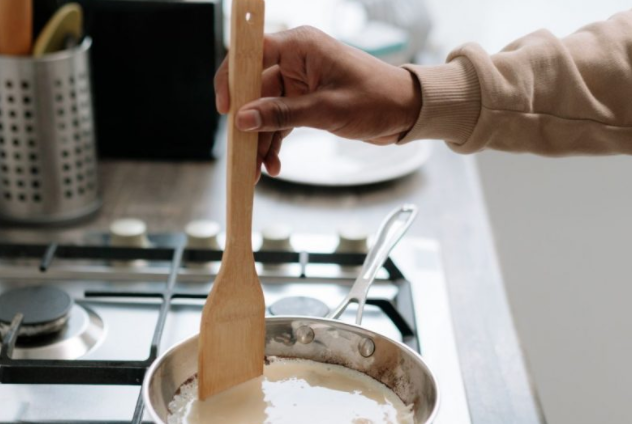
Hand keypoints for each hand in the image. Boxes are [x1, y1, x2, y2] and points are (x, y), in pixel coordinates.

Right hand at [214, 26, 421, 176]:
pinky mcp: (305, 100)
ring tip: (259, 170)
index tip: (225, 109)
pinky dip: (275, 142)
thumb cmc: (376, 99)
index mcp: (301, 46)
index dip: (232, 80)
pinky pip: (280, 120)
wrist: (406, 111)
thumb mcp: (326, 110)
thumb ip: (282, 114)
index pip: (251, 54)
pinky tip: (274, 164)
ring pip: (265, 110)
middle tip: (242, 155)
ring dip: (261, 140)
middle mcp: (296, 59)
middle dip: (248, 124)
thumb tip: (243, 119)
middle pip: (255, 90)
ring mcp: (300, 81)